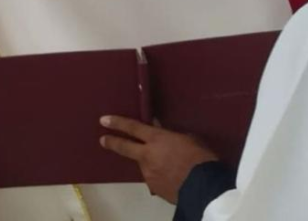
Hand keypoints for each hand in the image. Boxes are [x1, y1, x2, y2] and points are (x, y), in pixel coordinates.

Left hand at [100, 116, 218, 202]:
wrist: (205, 188)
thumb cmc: (200, 157)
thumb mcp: (188, 138)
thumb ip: (170, 134)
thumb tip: (158, 128)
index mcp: (157, 139)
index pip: (132, 127)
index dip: (117, 123)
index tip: (103, 120)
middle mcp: (147, 155)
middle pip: (124, 147)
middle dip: (112, 142)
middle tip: (103, 140)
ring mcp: (149, 173)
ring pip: (143, 164)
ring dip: (149, 162)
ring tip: (167, 165)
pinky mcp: (154, 188)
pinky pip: (154, 178)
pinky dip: (158, 175)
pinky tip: (170, 177)